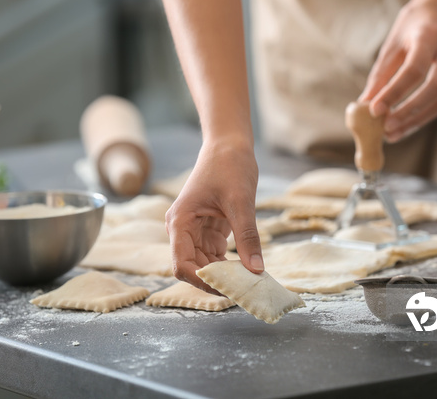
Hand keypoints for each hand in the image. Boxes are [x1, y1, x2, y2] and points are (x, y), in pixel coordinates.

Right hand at [165, 139, 262, 292]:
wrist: (229, 145)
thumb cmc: (229, 166)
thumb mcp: (241, 202)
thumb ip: (247, 237)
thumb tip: (256, 270)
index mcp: (180, 222)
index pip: (182, 264)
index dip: (202, 281)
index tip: (228, 290)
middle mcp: (182, 229)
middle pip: (192, 268)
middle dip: (215, 281)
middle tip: (244, 291)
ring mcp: (194, 231)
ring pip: (204, 264)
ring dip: (223, 275)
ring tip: (248, 284)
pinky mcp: (208, 230)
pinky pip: (215, 256)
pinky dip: (229, 265)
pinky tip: (246, 271)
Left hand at [360, 0, 436, 141]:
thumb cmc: (414, 27)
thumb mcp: (393, 44)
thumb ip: (380, 75)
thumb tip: (364, 105)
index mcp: (430, 35)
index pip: (414, 69)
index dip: (395, 92)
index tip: (374, 110)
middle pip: (435, 87)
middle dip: (409, 112)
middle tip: (386, 129)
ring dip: (416, 121)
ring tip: (391, 134)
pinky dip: (423, 116)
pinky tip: (404, 125)